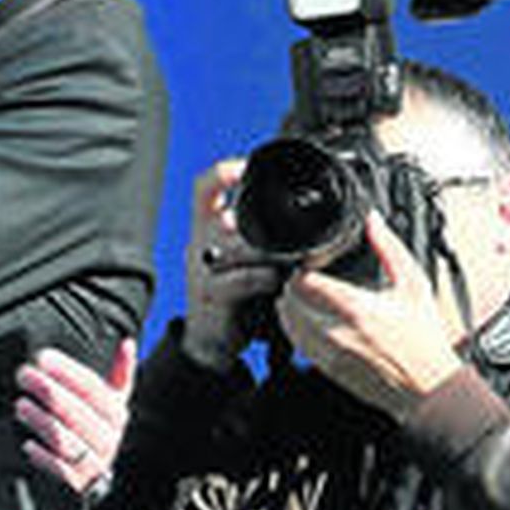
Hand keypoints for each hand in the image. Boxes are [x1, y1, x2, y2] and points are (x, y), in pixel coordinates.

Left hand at [14, 339, 134, 495]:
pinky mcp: (80, 483)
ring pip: (65, 439)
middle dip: (47, 390)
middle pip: (75, 410)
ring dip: (41, 420)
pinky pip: (61, 469)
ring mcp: (95, 461)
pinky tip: (28, 444)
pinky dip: (44, 457)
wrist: (100, 476)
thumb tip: (128, 342)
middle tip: (23, 375)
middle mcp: (109, 437)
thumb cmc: (99, 427)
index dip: (66, 370)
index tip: (42, 357)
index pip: (92, 387)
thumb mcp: (112, 402)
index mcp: (117, 413)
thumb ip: (121, 373)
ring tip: (20, 405)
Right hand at [182, 159, 283, 370]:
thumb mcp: (246, 257)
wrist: (211, 342)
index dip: (226, 171)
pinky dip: (265, 278)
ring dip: (268, 250)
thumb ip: (264, 236)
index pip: (206, 186)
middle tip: (286, 229)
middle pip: (223, 212)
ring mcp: (203, 268)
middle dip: (258, 222)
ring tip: (291, 258)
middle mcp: (201, 241)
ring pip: (237, 245)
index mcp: (208, 226)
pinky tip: (280, 282)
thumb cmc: (236, 296)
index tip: (248, 167)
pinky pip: (241, 279)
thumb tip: (308, 221)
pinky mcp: (211, 294)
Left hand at [276, 212, 461, 421]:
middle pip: (289, 301)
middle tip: (306, 279)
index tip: (310, 264)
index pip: (304, 281)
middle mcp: (335, 332)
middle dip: (293, 286)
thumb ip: (389, 248)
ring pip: (287, 323)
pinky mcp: (326, 369)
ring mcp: (328, 353)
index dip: (301, 267)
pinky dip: (295, 329)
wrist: (429, 388)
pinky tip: (309, 321)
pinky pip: (296, 344)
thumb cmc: (425, 340)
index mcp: (355, 307)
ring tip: (304, 297)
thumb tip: (373, 220)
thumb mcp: (414, 284)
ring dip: (290, 306)